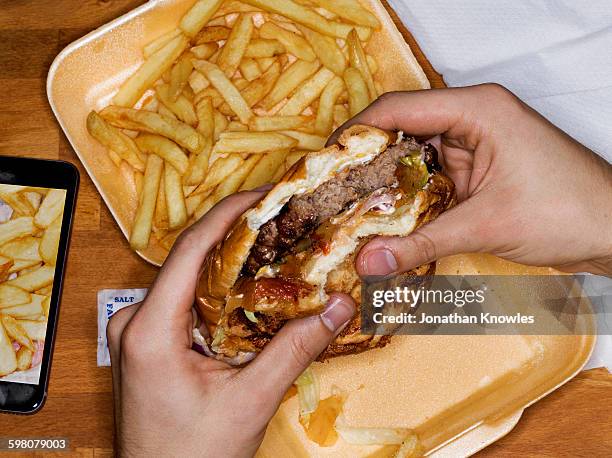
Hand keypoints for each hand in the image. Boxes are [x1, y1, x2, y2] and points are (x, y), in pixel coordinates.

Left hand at [106, 191, 354, 456]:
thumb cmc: (191, 456)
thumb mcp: (250, 400)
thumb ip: (295, 349)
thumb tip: (337, 308)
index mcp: (149, 330)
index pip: (191, 250)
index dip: (229, 215)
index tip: (263, 195)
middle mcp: (135, 322)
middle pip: (191, 259)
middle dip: (236, 235)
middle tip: (280, 218)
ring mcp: (139, 332)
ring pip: (190, 280)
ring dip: (230, 263)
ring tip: (273, 246)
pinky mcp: (149, 342)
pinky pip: (186, 301)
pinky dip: (220, 290)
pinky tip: (251, 288)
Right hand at [333, 84, 611, 275]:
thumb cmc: (568, 211)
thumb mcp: (486, 225)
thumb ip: (421, 242)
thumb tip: (368, 263)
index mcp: (476, 109)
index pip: (399, 108)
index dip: (356, 132)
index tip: (325, 162)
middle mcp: (471, 118)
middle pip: (401, 130)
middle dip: (365, 161)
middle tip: (330, 192)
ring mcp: (474, 144)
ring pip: (413, 156)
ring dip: (385, 183)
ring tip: (348, 208)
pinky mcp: (477, 169)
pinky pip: (430, 177)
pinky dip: (408, 197)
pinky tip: (386, 219)